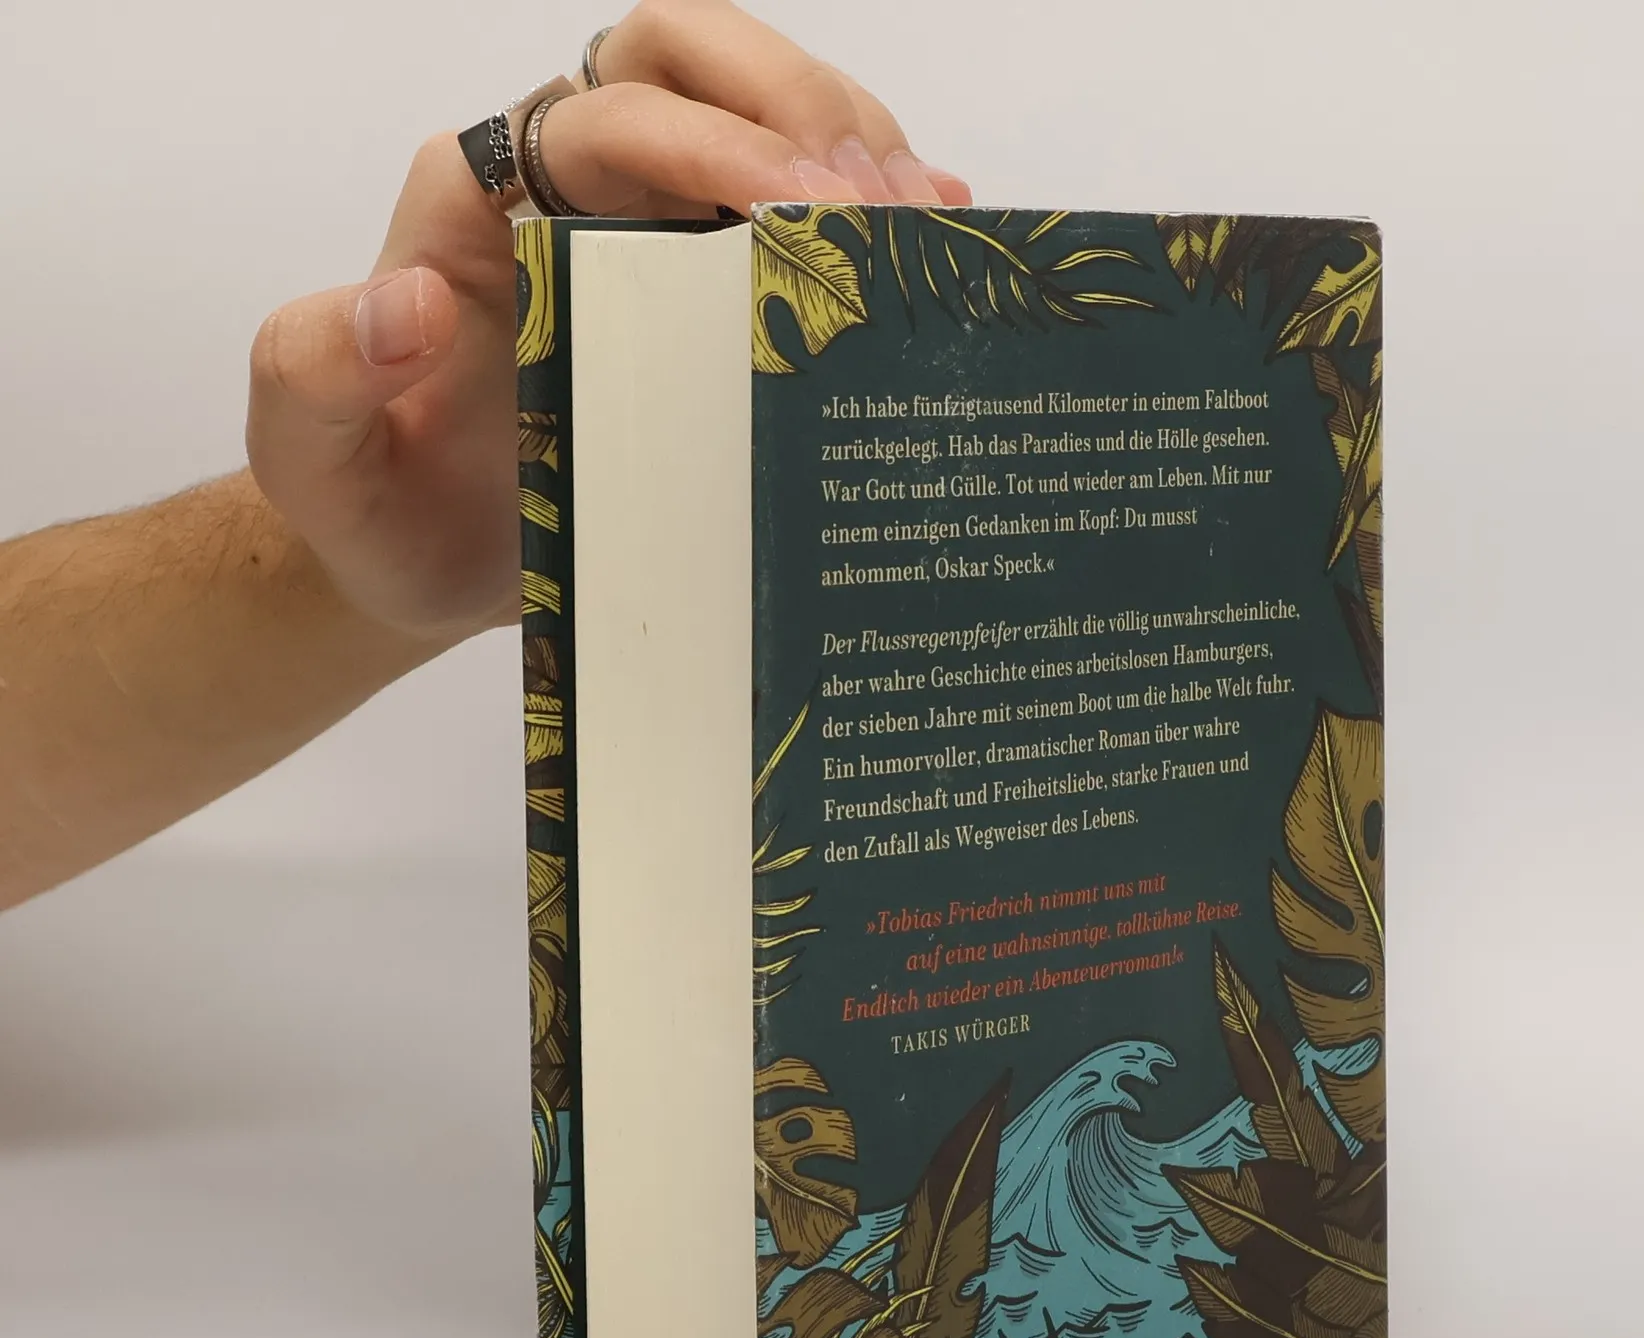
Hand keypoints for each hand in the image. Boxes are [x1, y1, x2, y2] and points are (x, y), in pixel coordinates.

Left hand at [246, 0, 967, 649]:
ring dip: (850, 142)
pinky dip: (863, 211)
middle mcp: (567, 185)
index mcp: (481, 201)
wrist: (431, 567)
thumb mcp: (312, 462)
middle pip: (688, 60)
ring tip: (924, 221)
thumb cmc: (381, 515)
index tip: (801, 203)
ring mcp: (647, 226)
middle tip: (875, 201)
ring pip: (757, 110)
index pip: (605, 118)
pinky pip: (792, 204)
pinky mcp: (707, 281)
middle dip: (795, 103)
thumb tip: (405, 305)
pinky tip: (928, 245)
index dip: (709, 140)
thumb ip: (312, 376)